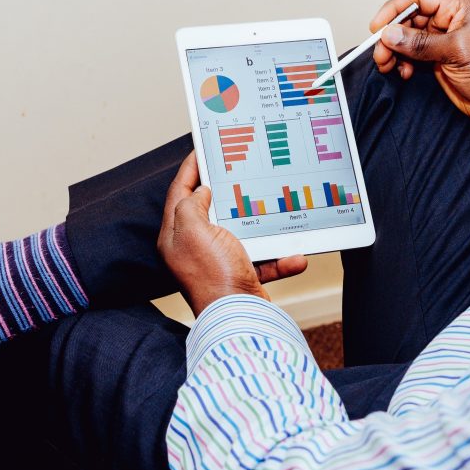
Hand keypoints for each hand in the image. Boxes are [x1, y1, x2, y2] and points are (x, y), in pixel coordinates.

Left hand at [157, 153, 308, 315]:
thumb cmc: (213, 276)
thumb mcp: (194, 230)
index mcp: (176, 236)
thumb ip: (191, 205)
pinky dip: (280, 258)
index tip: (201, 150)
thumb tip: (201, 192)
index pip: (179, 193)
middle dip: (226, 191)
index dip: (190, 169)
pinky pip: (263, 259)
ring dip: (262, 226)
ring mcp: (218, 262)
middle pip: (209, 210)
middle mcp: (194, 248)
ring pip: (241, 232)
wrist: (239, 319)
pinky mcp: (241, 276)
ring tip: (273, 208)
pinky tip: (294, 255)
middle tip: (238, 169)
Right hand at [370, 0, 469, 124]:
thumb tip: (390, 34)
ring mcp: (446, 41)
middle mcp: (453, 20)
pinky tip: (404, 73)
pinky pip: (415, 57)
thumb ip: (421, 43)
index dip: (395, 10)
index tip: (377, 27)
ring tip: (388, 65)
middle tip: (380, 53)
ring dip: (396, 52)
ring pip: (410, 40)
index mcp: (462, 6)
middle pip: (411, 20)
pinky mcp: (442, 61)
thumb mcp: (457, 51)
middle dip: (393, 36)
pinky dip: (405, 63)